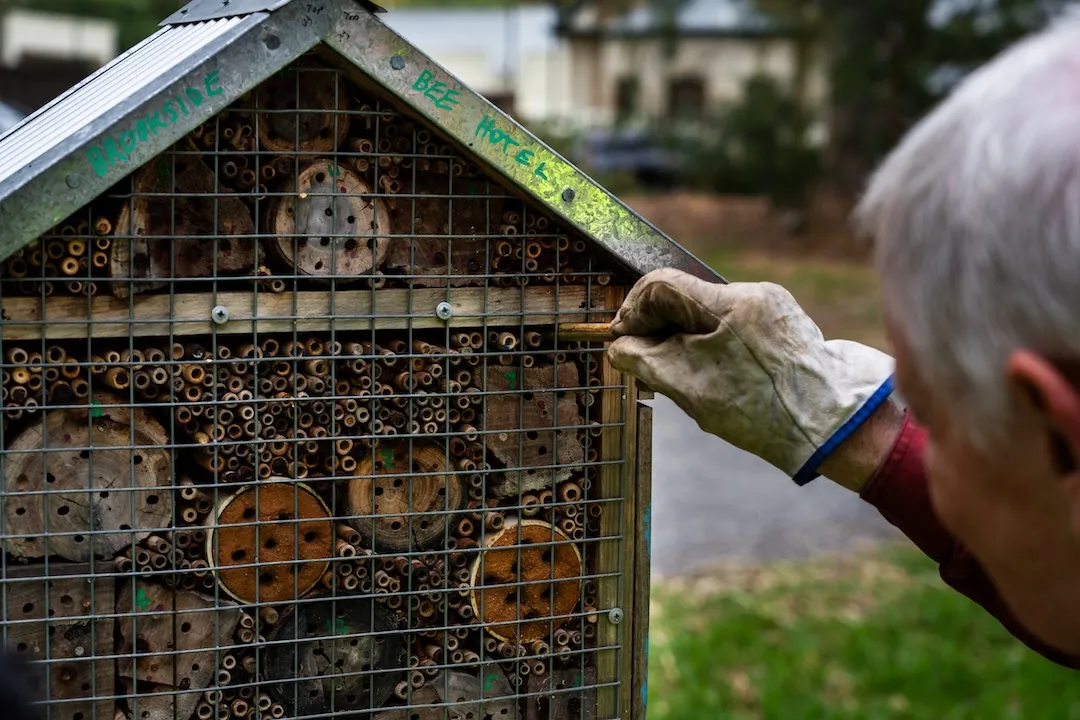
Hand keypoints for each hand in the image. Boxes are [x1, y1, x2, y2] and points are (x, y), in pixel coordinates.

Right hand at [608, 268, 898, 487]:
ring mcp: (771, 305)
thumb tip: (620, 345)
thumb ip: (645, 360)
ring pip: (707, 313)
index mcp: (729, 304)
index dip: (634, 310)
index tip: (622, 338)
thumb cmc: (760, 409)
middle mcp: (752, 293)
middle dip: (659, 326)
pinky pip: (732, 324)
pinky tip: (711, 373)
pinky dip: (712, 343)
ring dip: (685, 336)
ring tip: (678, 374)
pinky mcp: (782, 321)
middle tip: (644, 360)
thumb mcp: (690, 388)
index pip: (662, 284)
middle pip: (685, 297)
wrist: (831, 424)